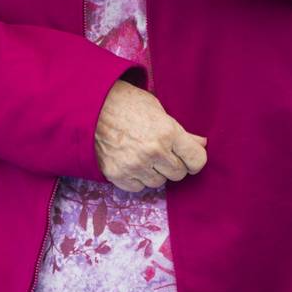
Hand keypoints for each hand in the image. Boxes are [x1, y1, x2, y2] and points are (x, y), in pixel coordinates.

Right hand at [93, 81, 207, 191]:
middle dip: (173, 164)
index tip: (189, 156)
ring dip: (155, 172)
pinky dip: (137, 178)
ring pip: (159, 183)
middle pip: (179, 174)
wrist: (90, 106)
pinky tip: (130, 161)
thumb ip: (181, 131)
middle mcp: (153, 152)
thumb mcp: (157, 110)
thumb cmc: (126, 103)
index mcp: (167, 132)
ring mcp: (135, 165)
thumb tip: (201, 143)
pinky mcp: (118, 175)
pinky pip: (139, 187)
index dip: (195, 159)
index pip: (197, 160)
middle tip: (161, 151)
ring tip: (142, 154)